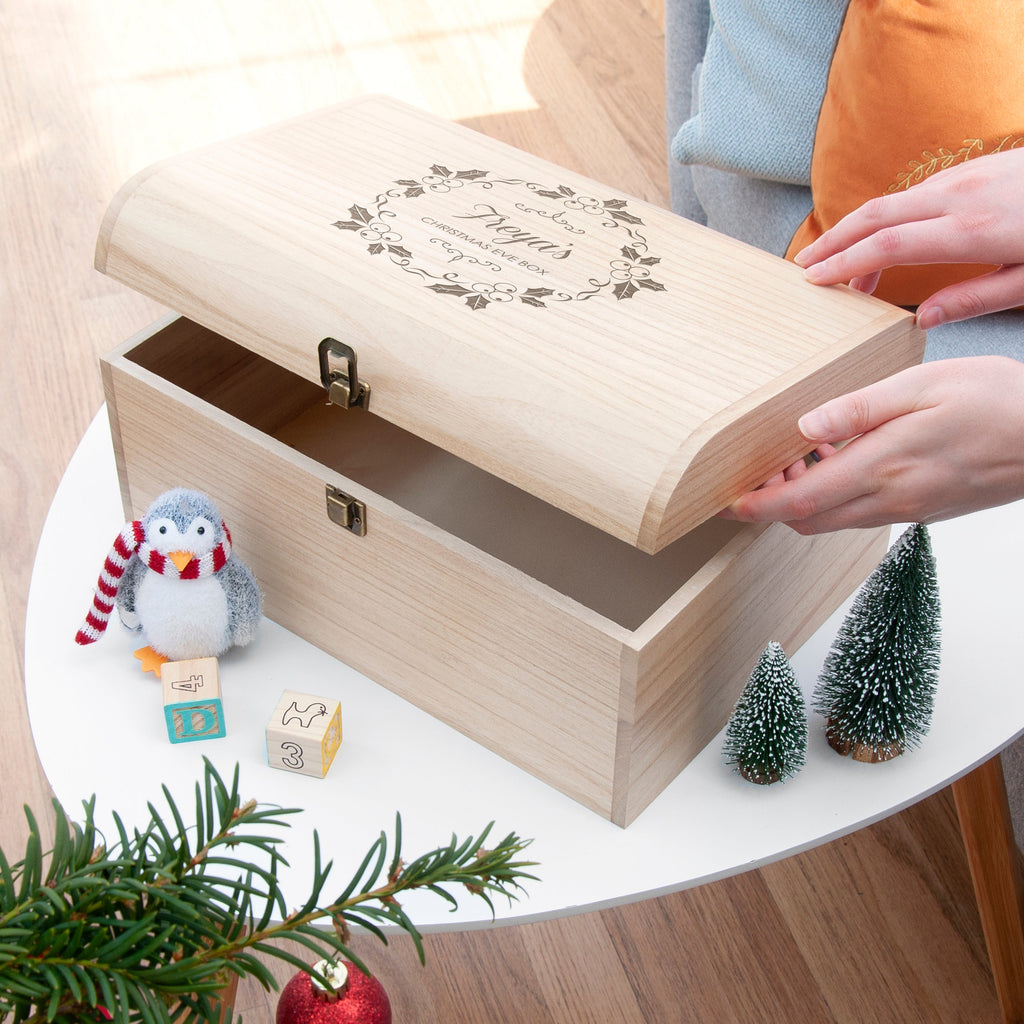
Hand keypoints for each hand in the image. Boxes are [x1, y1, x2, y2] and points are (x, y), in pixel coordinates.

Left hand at [720, 357, 1023, 533]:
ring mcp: (909, 509)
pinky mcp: (925, 508)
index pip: (801, 502)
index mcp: (883, 469)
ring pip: (836, 519)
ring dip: (807, 497)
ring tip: (803, 454)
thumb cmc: (998, 403)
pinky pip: (865, 512)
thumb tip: (805, 427)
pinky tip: (846, 457)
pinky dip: (840, 494)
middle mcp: (892, 500)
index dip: (758, 507)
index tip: (728, 504)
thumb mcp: (922, 388)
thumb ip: (858, 410)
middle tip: (764, 468)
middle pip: (810, 520)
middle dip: (775, 503)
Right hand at [794, 147, 1023, 328]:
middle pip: (875, 214)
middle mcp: (960, 195)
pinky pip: (914, 192)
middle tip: (803, 266)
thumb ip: (976, 299)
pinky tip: (884, 240)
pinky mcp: (973, 169)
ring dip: (857, 230)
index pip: (887, 245)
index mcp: (971, 230)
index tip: (814, 281)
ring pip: (892, 200)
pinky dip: (886, 217)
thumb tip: (924, 319)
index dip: (844, 263)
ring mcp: (965, 176)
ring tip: (838, 262)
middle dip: (832, 240)